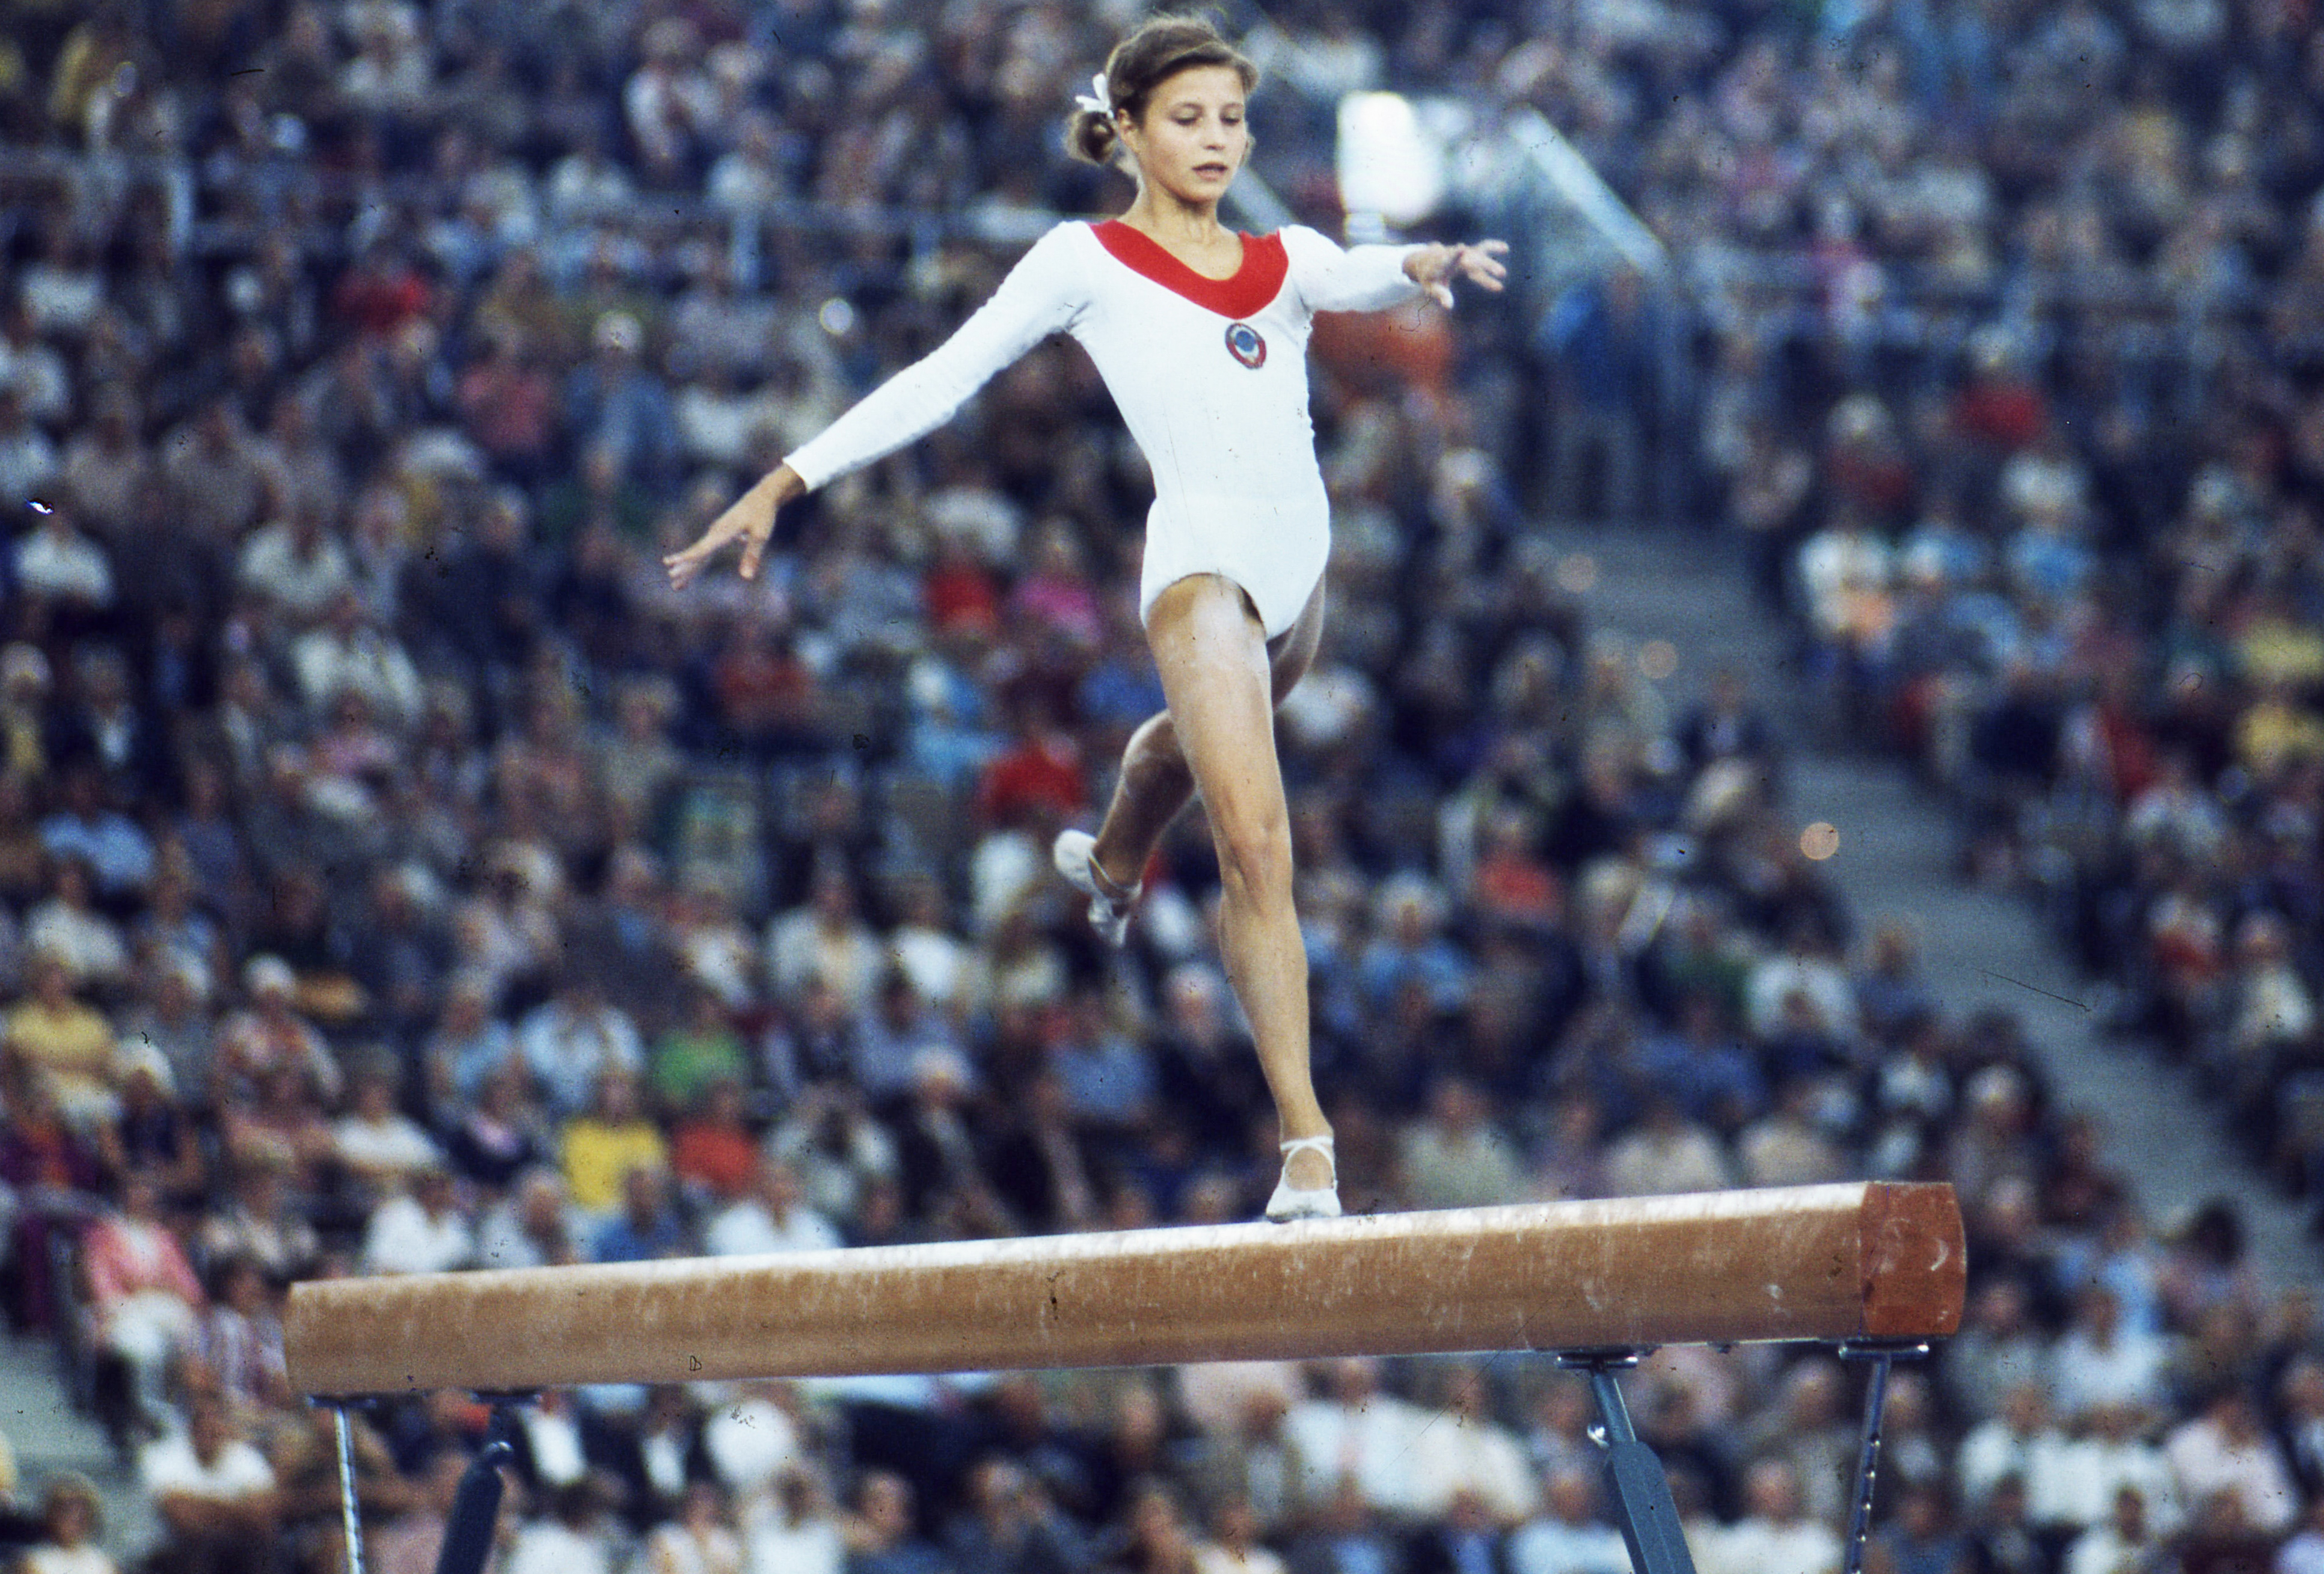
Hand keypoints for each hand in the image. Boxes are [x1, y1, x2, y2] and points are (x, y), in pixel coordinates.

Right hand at [663, 464, 804, 587]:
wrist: (762, 496)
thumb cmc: (763, 515)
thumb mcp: (761, 535)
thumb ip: (752, 556)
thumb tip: (746, 578)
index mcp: (722, 533)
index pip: (701, 550)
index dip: (686, 559)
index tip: (671, 565)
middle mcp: (715, 533)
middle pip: (697, 554)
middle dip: (684, 568)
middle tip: (672, 583)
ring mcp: (716, 533)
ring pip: (699, 554)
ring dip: (689, 569)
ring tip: (677, 584)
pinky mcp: (721, 535)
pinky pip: (707, 552)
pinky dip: (700, 562)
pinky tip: (693, 573)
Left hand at [1406, 239, 1509, 307]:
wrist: (1427, 261)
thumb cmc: (1429, 277)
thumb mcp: (1431, 288)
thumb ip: (1440, 295)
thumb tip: (1449, 306)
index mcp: (1442, 263)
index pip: (1449, 259)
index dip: (1455, 255)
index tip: (1461, 247)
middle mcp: (1456, 255)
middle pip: (1473, 260)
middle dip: (1487, 265)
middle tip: (1502, 273)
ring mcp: (1464, 253)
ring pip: (1480, 252)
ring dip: (1492, 256)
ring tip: (1505, 255)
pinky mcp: (1470, 252)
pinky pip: (1483, 248)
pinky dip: (1493, 247)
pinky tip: (1505, 248)